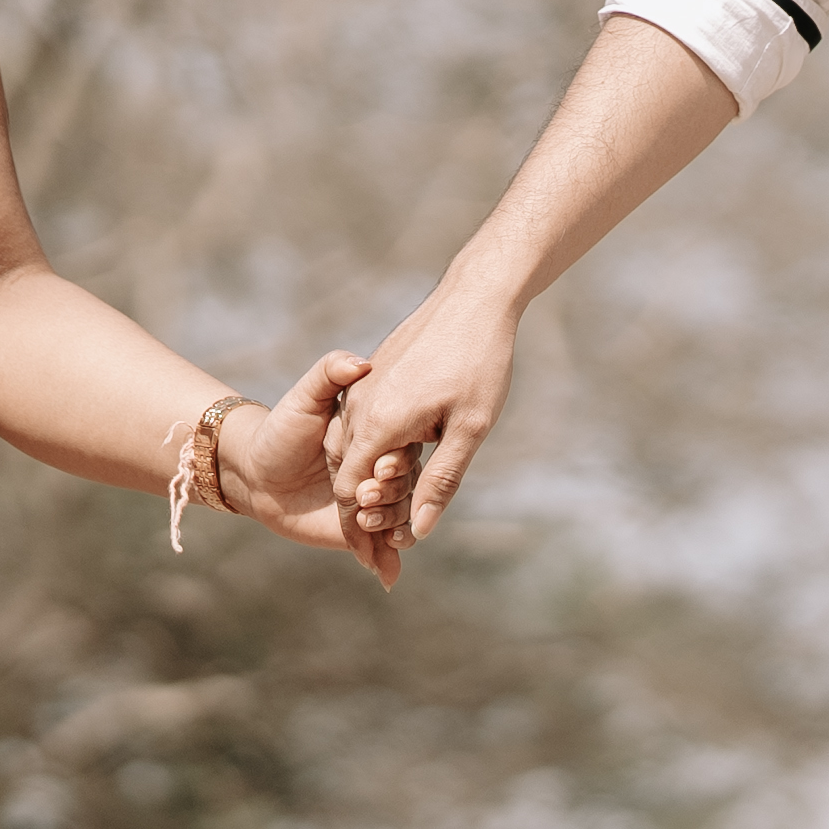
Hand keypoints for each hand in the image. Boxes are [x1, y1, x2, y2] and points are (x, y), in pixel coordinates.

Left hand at [216, 350, 403, 583]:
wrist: (254, 474)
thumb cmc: (279, 429)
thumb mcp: (304, 396)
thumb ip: (329, 372)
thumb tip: (360, 363)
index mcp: (376, 438)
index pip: (402, 450)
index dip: (396, 461)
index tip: (382, 467)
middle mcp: (378, 470)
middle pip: (406, 487)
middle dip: (395, 497)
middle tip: (369, 497)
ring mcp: (370, 502)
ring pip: (398, 518)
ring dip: (392, 527)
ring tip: (373, 528)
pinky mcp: (357, 530)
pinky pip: (380, 546)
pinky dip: (387, 560)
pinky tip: (388, 574)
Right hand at [328, 270, 522, 557]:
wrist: (475, 297)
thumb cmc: (480, 363)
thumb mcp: (470, 429)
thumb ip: (441, 482)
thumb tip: (418, 531)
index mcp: (380, 423)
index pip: (351, 488)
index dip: (368, 516)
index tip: (398, 530)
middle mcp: (361, 404)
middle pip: (348, 470)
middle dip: (373, 498)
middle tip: (409, 517)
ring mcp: (364, 386)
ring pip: (354, 444)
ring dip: (377, 469)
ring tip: (416, 480)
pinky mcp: (373, 373)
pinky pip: (364, 419)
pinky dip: (380, 441)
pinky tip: (414, 444)